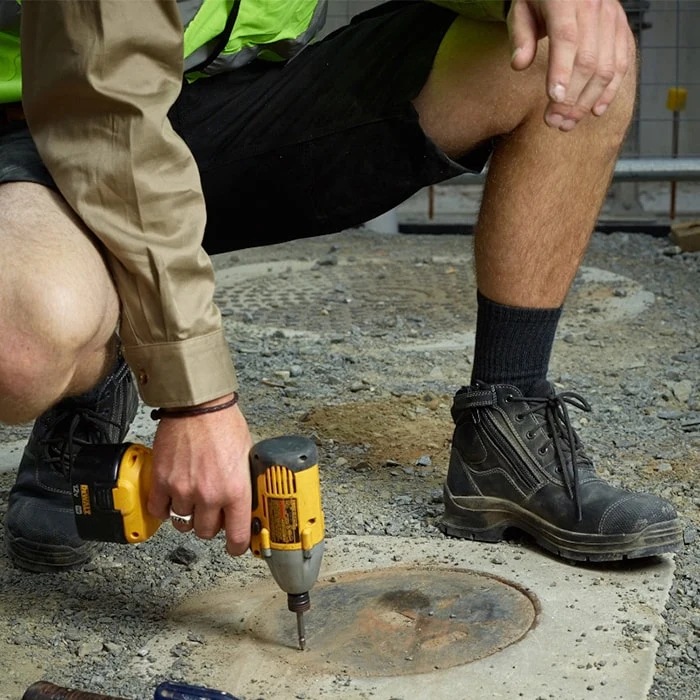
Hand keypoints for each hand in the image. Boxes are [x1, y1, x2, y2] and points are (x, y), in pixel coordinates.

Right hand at [148, 395, 253, 555]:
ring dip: (188, 515)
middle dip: (211, 525)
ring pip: (183, 523)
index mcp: (236, 490)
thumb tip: (249, 502)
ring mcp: (183, 490)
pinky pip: (159, 510)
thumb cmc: (224, 424)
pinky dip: (165, 508)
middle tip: (213, 513)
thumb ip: (245, 483)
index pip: (238, 536)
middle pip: (206, 532)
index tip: (236, 545)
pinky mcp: (162, 481)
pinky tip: (172, 498)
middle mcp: (209, 495)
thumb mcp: (247, 456)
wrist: (198, 406)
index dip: (237, 546)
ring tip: (192, 499)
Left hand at [507, 0, 633, 129]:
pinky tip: (595, 111)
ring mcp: (612, 18)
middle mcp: (594, 7)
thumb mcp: (522, 10)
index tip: (554, 99)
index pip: (566, 38)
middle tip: (554, 122)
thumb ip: (520, 36)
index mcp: (566, 0)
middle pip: (588, 60)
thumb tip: (519, 65)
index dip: (561, 71)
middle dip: (572, 97)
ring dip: (588, 101)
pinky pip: (622, 63)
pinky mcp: (621, 28)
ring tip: (568, 123)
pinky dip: (610, 90)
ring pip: (607, 66)